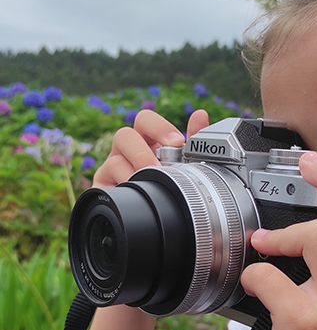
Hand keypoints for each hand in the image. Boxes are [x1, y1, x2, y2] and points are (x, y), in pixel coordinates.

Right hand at [93, 110, 209, 187]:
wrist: (150, 214)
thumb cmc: (167, 183)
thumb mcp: (183, 164)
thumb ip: (193, 141)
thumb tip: (200, 115)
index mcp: (147, 140)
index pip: (145, 120)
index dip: (159, 127)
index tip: (177, 142)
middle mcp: (127, 150)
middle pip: (124, 135)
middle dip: (143, 151)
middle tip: (158, 167)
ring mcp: (112, 168)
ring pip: (114, 160)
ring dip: (134, 173)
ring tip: (150, 183)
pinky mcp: (103, 187)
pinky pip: (105, 182)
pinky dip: (123, 187)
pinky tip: (137, 193)